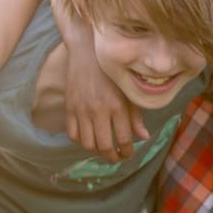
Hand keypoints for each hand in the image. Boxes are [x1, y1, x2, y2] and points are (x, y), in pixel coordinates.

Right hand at [63, 21, 145, 160]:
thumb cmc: (111, 73)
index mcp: (117, 106)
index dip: (127, 151)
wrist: (87, 55)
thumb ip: (135, 116)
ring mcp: (82, 111)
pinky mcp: (69, 109)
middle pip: (104, 145)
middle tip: (116, 158)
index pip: (124, 138)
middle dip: (112, 157)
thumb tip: (143, 137)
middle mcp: (99, 111)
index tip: (128, 155)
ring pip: (87, 143)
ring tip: (102, 149)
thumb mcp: (128, 92)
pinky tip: (88, 138)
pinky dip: (80, 141)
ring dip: (95, 151)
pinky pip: (72, 134)